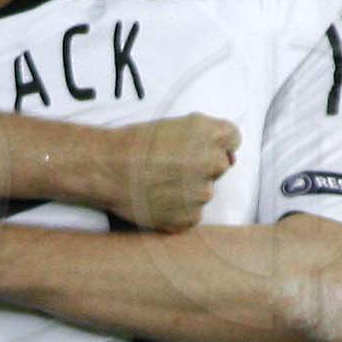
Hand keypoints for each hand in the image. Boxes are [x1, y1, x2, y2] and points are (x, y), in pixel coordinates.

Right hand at [101, 115, 236, 231]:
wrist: (108, 169)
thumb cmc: (136, 143)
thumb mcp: (176, 125)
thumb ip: (206, 137)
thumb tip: (227, 156)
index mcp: (212, 134)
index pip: (233, 139)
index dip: (215, 144)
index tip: (197, 148)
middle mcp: (213, 163)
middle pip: (220, 166)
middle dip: (202, 167)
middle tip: (172, 167)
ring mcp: (203, 193)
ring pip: (204, 192)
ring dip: (189, 190)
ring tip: (160, 184)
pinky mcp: (190, 217)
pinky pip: (191, 214)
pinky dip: (178, 210)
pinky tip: (158, 200)